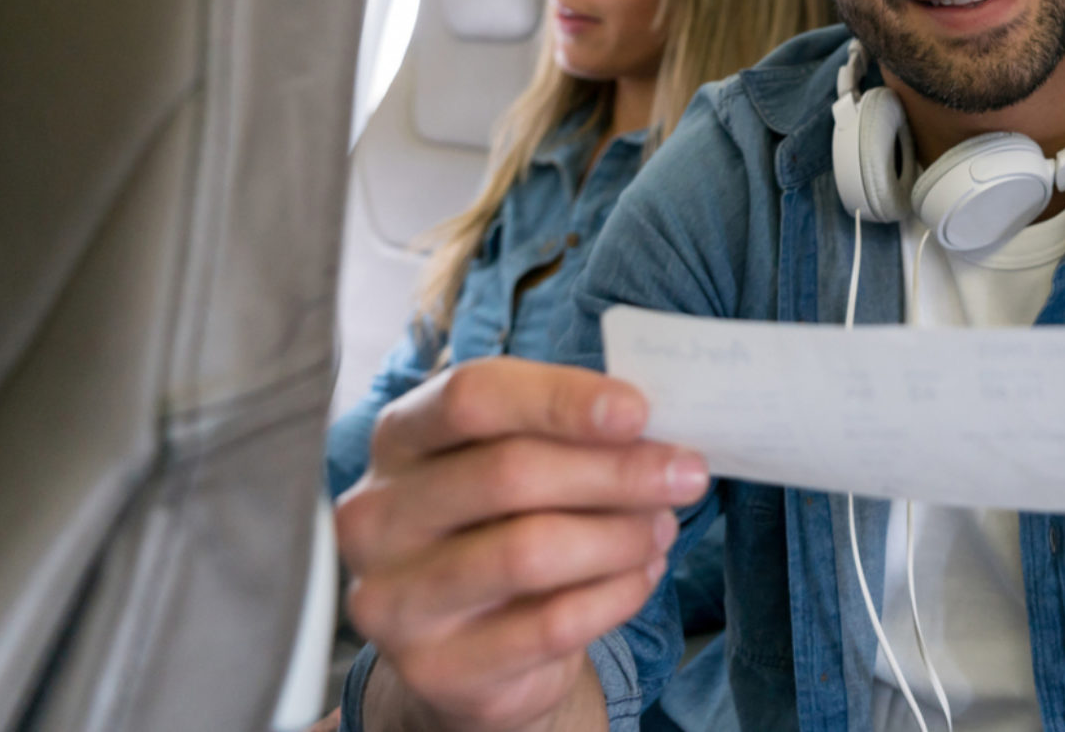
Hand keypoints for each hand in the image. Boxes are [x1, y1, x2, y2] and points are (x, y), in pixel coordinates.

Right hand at [333, 358, 708, 731]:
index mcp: (400, 438)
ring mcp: (396, 598)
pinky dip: (616, 594)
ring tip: (663, 528)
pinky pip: (551, 624)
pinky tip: (642, 576)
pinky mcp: (436, 668)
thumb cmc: (503, 527)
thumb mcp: (519, 462)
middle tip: (686, 473)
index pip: (472, 396)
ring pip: (530, 550)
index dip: (561, 398)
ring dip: (621, 535)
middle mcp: (378, 515)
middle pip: (509, 472)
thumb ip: (565, 432)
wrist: (470, 651)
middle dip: (616, 471)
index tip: (639, 410)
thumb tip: (657, 426)